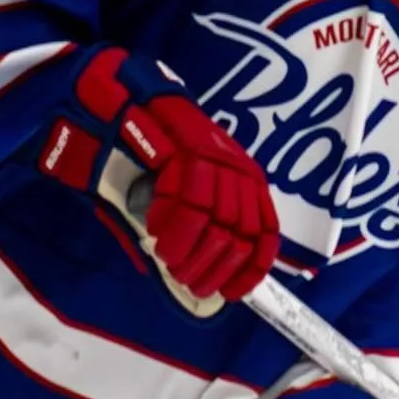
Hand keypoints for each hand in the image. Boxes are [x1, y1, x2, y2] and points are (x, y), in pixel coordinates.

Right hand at [136, 93, 279, 300]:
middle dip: (208, 268)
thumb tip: (199, 279)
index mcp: (251, 184)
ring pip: (212, 223)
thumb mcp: (192, 192)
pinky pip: (184, 201)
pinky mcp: (190, 151)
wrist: (133, 105)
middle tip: (184, 279)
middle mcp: (242, 172)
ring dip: (185, 251)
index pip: (265, 236)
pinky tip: (153, 227)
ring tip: (166, 258)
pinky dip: (167, 224)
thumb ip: (200, 229)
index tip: (227, 293)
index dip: (248, 271)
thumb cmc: (161, 157)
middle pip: (237, 236)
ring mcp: (219, 159)